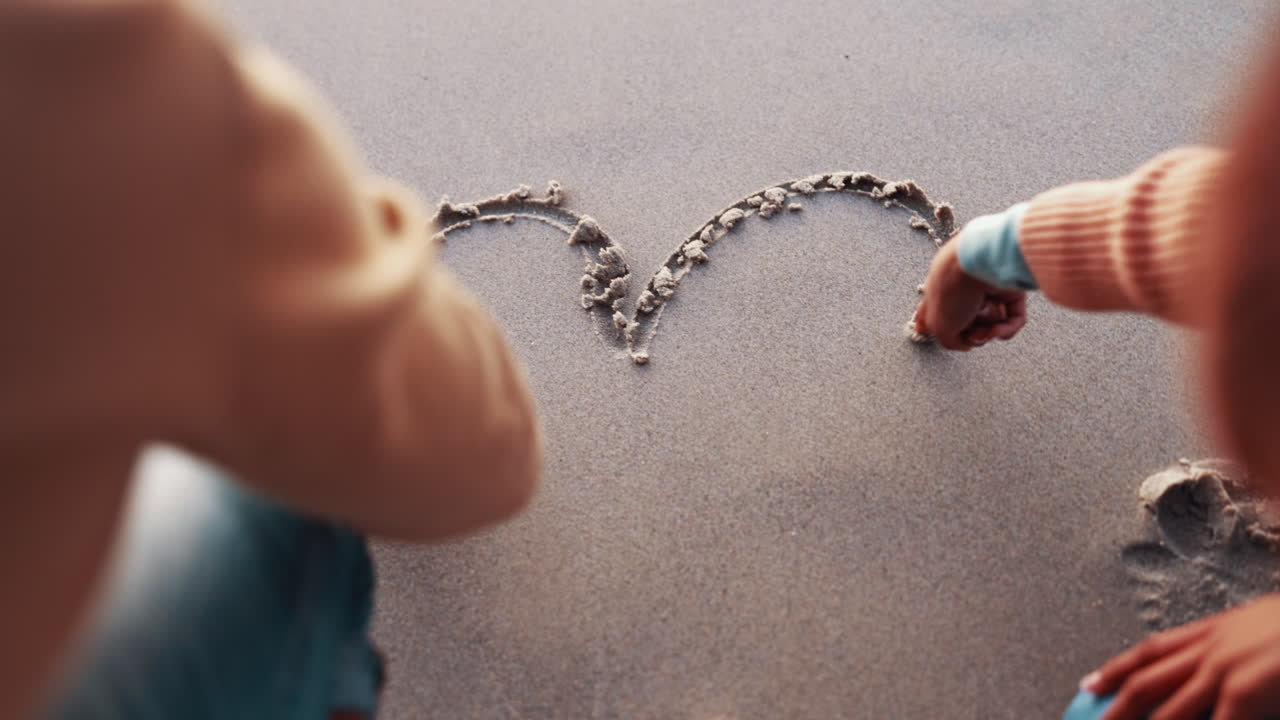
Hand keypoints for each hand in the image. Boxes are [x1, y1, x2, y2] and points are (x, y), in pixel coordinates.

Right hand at [912, 239, 1026, 350]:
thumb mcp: (938, 326)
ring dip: (988, 330)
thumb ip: (948, 342)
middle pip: (969, 323)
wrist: (980, 265)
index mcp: (940, 290)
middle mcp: (964, 289)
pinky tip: (999, 330)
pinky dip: (1008, 328)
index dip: (937, 326)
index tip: (935, 334)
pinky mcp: (1011, 290)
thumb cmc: (953, 287)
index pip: (936, 311)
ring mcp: (988, 290)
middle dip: (970, 334)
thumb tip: (965, 344)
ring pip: (992, 323)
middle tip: (968, 332)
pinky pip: (1013, 319)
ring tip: (984, 325)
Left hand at [1085, 594, 1279, 719]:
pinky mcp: (1244, 694)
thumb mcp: (1267, 636)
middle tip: (1091, 719)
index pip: (1153, 651)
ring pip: (1168, 710)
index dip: (1118, 668)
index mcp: (1218, 630)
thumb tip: (1228, 686)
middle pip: (1147, 681)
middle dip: (1115, 706)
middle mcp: (1213, 649)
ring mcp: (1225, 672)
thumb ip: (1242, 656)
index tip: (1092, 682)